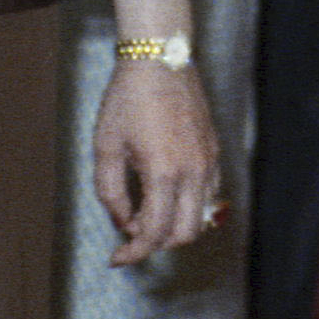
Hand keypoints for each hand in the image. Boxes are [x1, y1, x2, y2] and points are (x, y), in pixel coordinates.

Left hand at [91, 57, 220, 266]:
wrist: (159, 59)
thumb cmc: (128, 100)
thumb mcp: (106, 148)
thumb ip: (111, 192)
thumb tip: (122, 222)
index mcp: (164, 173)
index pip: (153, 233)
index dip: (133, 253)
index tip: (117, 258)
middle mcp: (193, 171)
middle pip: (185, 234)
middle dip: (156, 244)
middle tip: (131, 238)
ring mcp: (208, 160)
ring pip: (202, 216)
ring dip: (174, 226)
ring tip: (146, 214)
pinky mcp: (212, 150)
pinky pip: (208, 193)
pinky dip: (188, 206)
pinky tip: (165, 194)